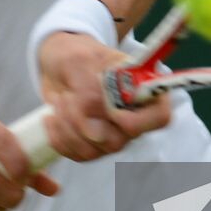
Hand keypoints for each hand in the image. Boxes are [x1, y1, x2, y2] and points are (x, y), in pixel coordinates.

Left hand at [37, 31, 171, 161]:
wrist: (58, 64)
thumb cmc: (76, 55)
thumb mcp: (80, 61)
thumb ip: (89, 90)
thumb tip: (91, 121)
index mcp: (144, 88)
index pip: (159, 117)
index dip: (136, 122)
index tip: (110, 111)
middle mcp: (134, 115)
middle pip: (119, 140)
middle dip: (83, 122)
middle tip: (66, 97)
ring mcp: (114, 132)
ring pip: (95, 150)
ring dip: (68, 129)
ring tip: (58, 103)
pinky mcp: (94, 143)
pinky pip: (80, 155)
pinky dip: (60, 140)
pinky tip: (51, 119)